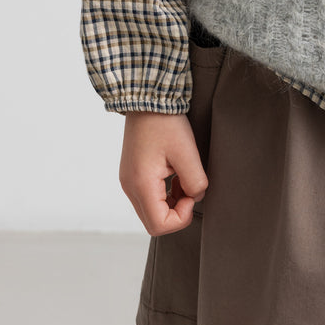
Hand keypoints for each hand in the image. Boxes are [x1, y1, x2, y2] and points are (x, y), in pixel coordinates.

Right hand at [119, 112, 208, 235]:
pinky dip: (165, 194)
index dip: (181, 217)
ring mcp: (129, 181)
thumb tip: (196, 196)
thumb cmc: (165, 122)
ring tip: (184, 179)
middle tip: (189, 189)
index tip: (192, 194)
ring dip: (172, 203)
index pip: (158, 225)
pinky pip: (149, 197)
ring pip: (151, 210)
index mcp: (141, 184)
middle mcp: (130, 187)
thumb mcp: (187, 152)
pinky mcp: (133, 174)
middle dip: (177, 212)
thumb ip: (195, 181)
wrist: (148, 99)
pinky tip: (176, 176)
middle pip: (153, 222)